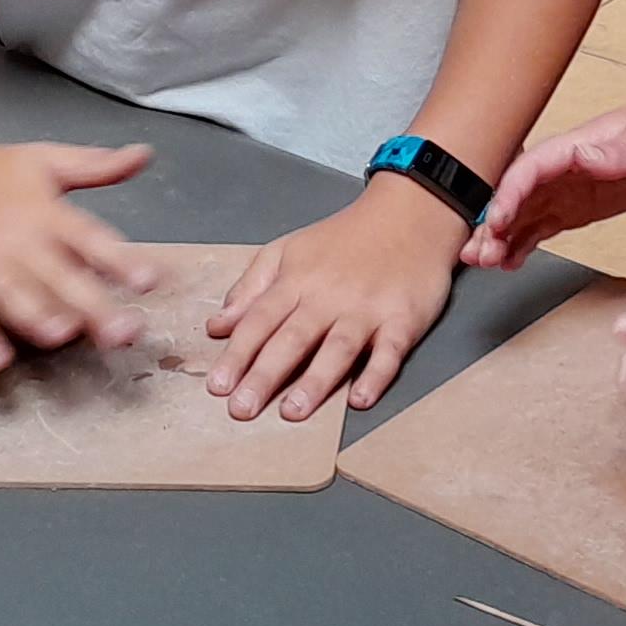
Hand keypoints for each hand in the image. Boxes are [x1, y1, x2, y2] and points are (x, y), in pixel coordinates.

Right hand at [0, 131, 157, 377]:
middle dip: (93, 306)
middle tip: (125, 332)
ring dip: (39, 318)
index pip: (89, 237)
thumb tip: (144, 154)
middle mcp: (17, 241)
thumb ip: (95, 165)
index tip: (149, 281)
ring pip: (14, 299)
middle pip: (60, 278)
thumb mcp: (42, 159)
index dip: (120, 260)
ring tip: (64, 336)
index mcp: (45, 211)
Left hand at [207, 180, 467, 419]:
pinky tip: (360, 399)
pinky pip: (390, 351)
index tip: (217, 387)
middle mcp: (329, 297)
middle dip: (265, 375)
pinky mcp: (403, 319)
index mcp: (297, 280)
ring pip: (337, 348)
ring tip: (292, 411)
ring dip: (315, 381)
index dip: (237, 354)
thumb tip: (218, 326)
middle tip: (242, 409)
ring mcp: (368, 309)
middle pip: (292, 338)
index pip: (260, 321)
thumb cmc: (343, 239)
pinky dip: (377, 375)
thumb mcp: (288, 250)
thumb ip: (251, 288)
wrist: (409, 215)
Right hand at [464, 97, 625, 268]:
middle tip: (479, 253)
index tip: (496, 222)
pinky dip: (522, 244)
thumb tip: (581, 156)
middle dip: (492, 225)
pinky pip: (539, 227)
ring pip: (521, 216)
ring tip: (485, 262)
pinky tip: (509, 261)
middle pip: (514, 197)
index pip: (528, 171)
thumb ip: (614, 153)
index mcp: (569, 149)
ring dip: (500, 238)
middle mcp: (559, 171)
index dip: (507, 196)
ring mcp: (563, 190)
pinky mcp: (572, 209)